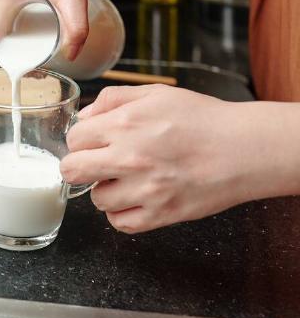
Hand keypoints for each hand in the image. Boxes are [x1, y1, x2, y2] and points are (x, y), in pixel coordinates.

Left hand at [59, 85, 265, 232]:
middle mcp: (130, 157)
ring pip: (96, 199)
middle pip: (72, 171)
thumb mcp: (156, 94)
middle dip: (78, 167)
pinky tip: (136, 198)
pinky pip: (119, 223)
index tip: (93, 143)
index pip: (74, 139)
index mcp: (125, 124)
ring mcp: (145, 189)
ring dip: (106, 191)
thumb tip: (84, 117)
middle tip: (94, 165)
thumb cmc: (202, 120)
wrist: (245, 150)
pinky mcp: (160, 214)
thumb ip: (112, 100)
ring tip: (127, 180)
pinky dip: (122, 214)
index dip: (81, 140)